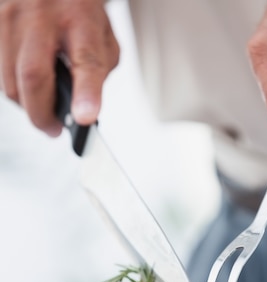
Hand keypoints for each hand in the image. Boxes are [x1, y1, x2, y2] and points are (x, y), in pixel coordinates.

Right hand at [0, 0, 119, 135]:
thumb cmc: (76, 8)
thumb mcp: (101, 33)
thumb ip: (98, 70)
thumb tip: (83, 109)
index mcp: (80, 16)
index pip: (86, 60)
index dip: (86, 94)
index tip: (85, 117)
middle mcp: (41, 14)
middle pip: (34, 76)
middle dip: (43, 114)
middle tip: (54, 129)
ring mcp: (10, 17)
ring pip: (10, 80)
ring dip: (27, 105)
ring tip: (44, 109)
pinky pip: (0, 72)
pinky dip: (16, 89)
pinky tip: (29, 88)